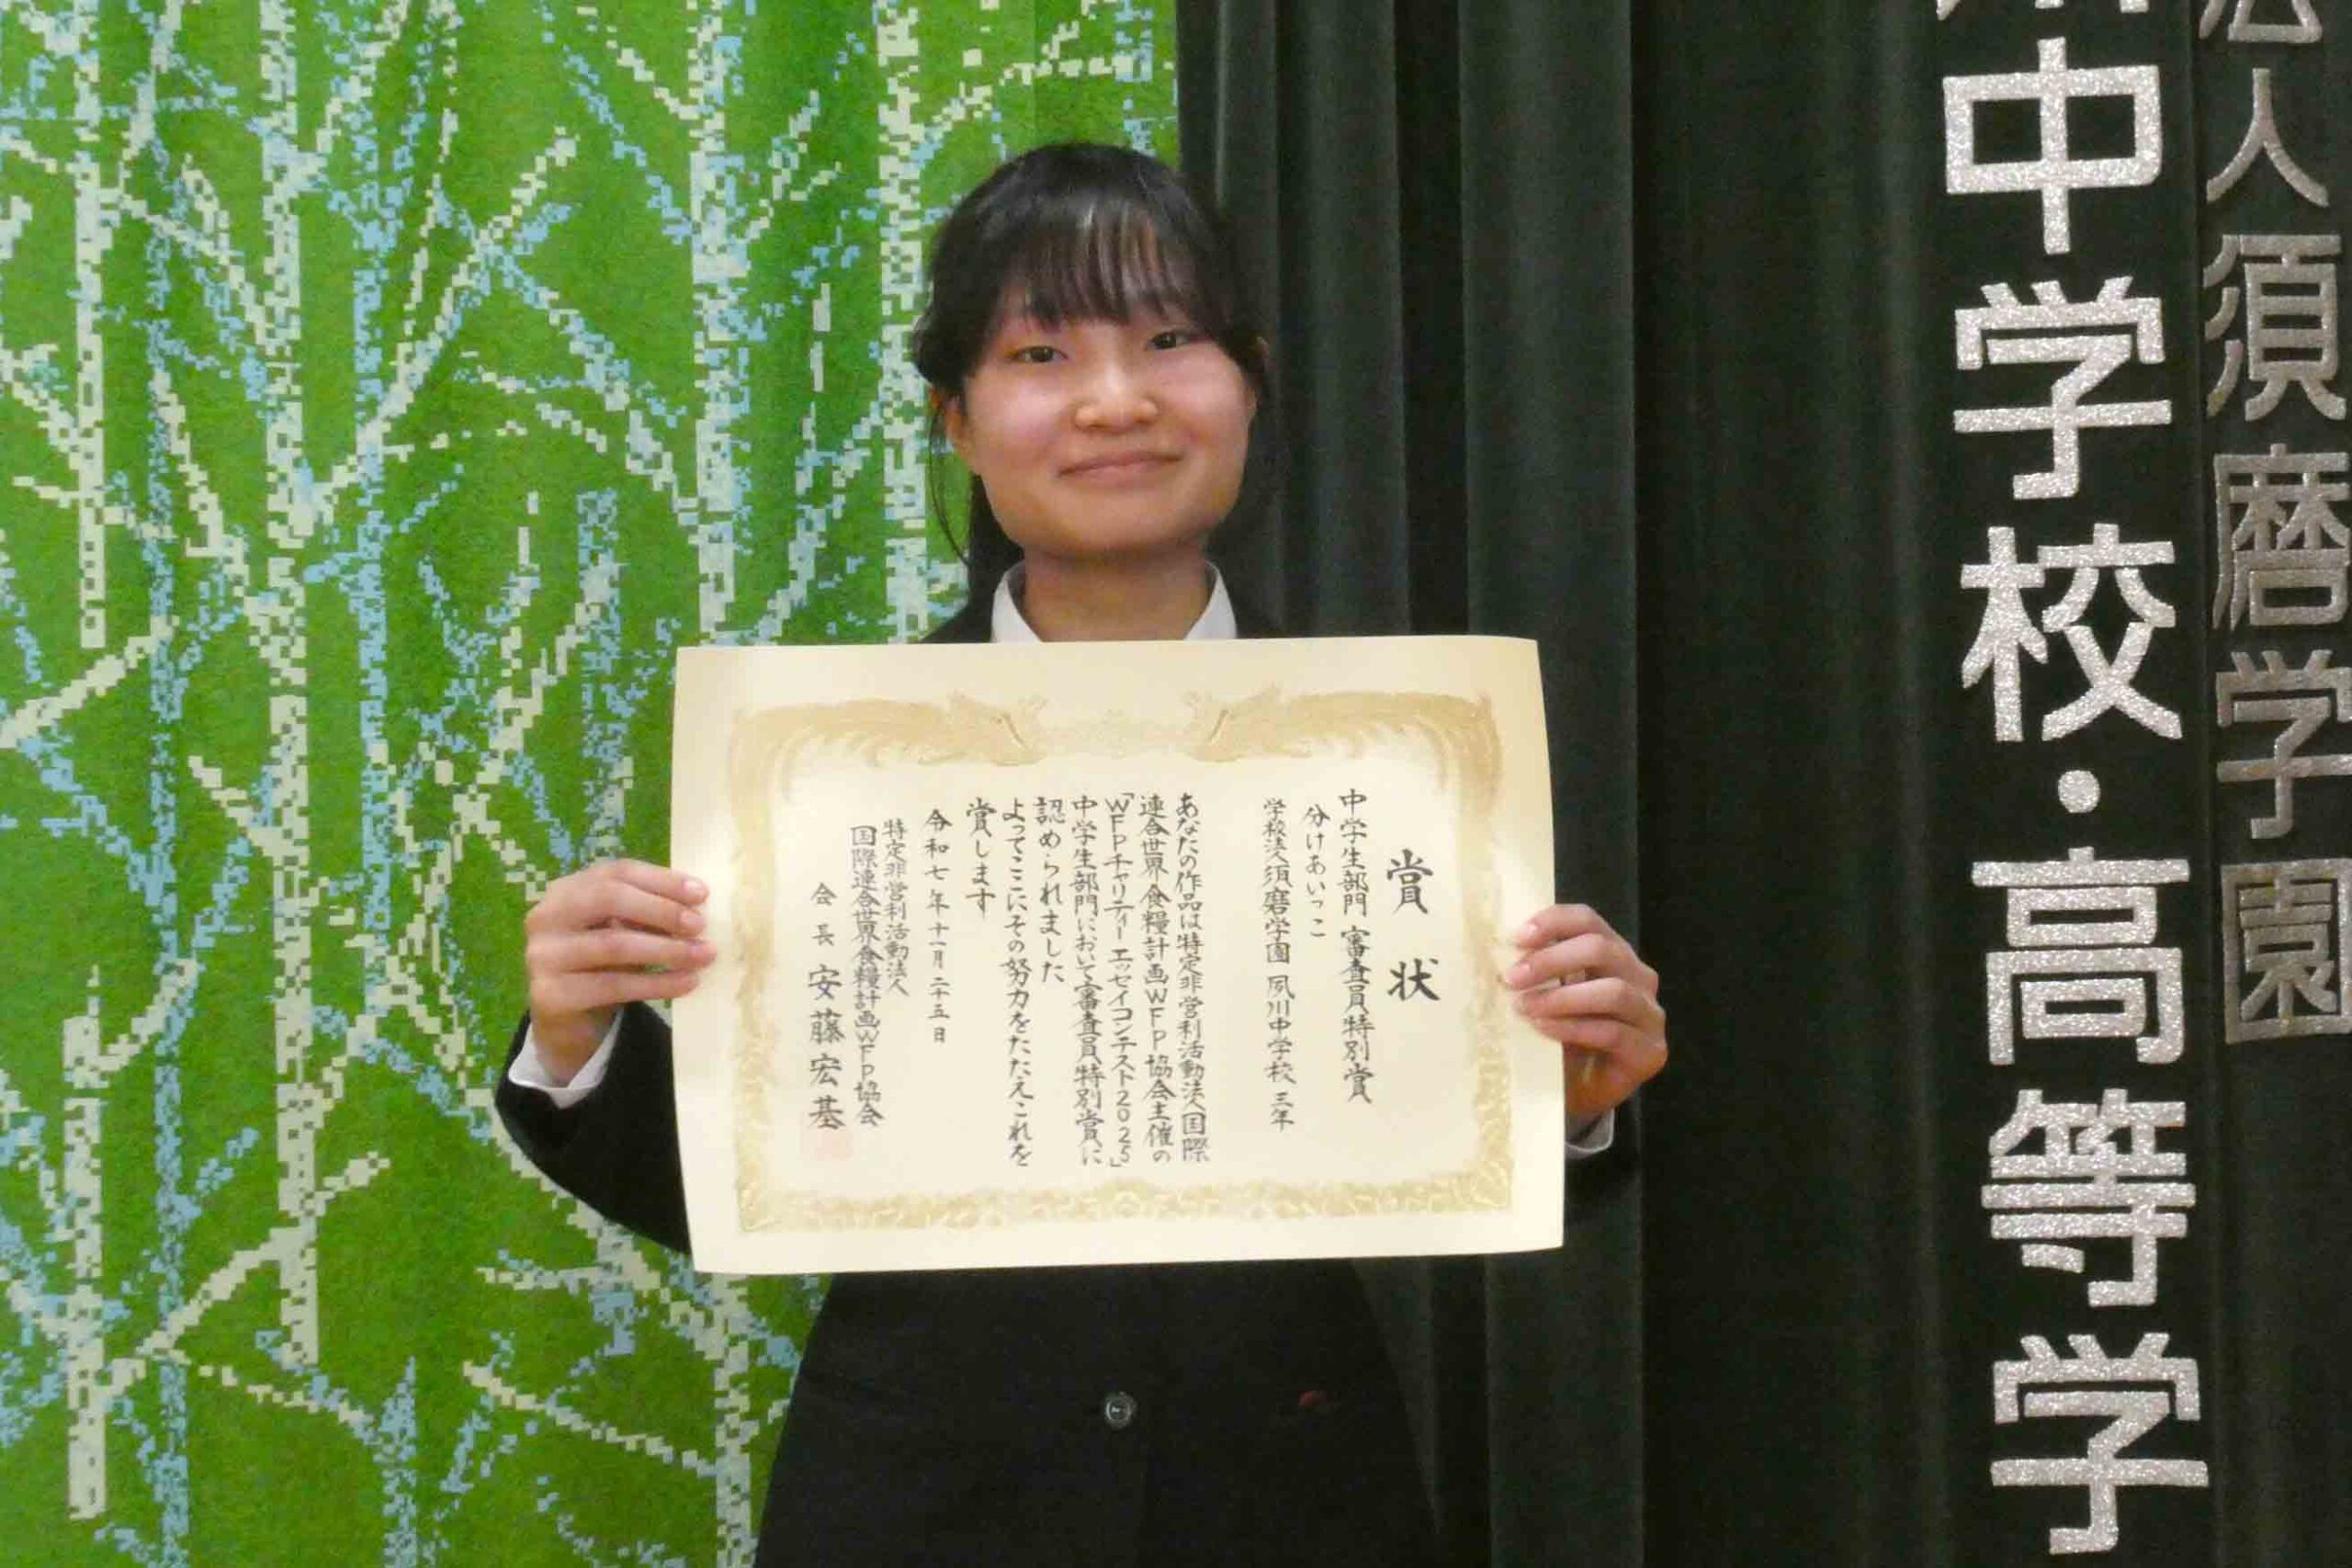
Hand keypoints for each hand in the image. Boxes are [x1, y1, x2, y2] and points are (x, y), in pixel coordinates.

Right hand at [523, 859, 713, 1082]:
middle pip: (608, 898)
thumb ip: (648, 914)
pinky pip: (613, 985)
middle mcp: (546, 916)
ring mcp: (543, 955)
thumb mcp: (623, 932)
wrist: (567, 1022)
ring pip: (613, 944)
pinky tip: (687, 983)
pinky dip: (655, 984)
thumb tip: (696, 906)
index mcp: (567, 890)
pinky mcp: (550, 994)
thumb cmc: (602, 966)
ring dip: (667, 950)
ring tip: (703, 955)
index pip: (617, 872)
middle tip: (700, 925)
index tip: (702, 893)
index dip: (662, 880)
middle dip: (661, 910)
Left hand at [1500, 903, 1667, 1120]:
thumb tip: (1497, 953)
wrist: (1579, 1093)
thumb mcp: (1546, 997)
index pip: (1589, 920)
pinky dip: (1574, 1028)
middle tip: (1512, 978)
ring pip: (1614, 990)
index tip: (1516, 938)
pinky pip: (1613, 1032)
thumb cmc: (1559, 1039)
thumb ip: (1535, 973)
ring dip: (1563, 996)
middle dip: (1552, 959)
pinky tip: (1544, 1029)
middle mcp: (1638, 977)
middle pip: (1602, 949)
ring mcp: (1650, 1015)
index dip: (1553, 922)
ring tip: (1525, 1007)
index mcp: (1613, 954)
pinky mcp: (1650, 1052)